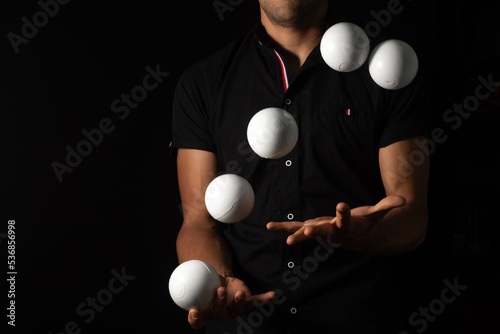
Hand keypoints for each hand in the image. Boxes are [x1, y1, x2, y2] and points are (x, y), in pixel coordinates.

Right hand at [188, 276, 275, 329]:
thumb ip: (190, 276)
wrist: (218, 281)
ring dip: (239, 301)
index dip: (196, 319)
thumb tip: (184, 265)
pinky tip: (271, 294)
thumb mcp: (194, 279)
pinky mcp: (246, 303)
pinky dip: (263, 299)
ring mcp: (234, 309)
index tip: (195, 311)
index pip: (197, 320)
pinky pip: (255, 302)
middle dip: (220, 304)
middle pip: (219, 313)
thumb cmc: (203, 281)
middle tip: (219, 291)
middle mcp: (219, 314)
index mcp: (203, 311)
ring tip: (239, 292)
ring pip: (237, 309)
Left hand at [266, 196, 406, 245]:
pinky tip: (270, 225)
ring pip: (305, 231)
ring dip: (293, 232)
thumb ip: (388, 206)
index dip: (344, 214)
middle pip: (323, 231)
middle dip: (314, 230)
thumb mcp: (377, 213)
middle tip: (305, 231)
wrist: (358, 238)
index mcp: (348, 226)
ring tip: (280, 233)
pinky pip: (296, 228)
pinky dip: (285, 227)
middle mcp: (333, 231)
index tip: (341, 205)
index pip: (346, 220)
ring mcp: (321, 231)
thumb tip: (404, 200)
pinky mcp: (313, 228)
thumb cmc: (367, 223)